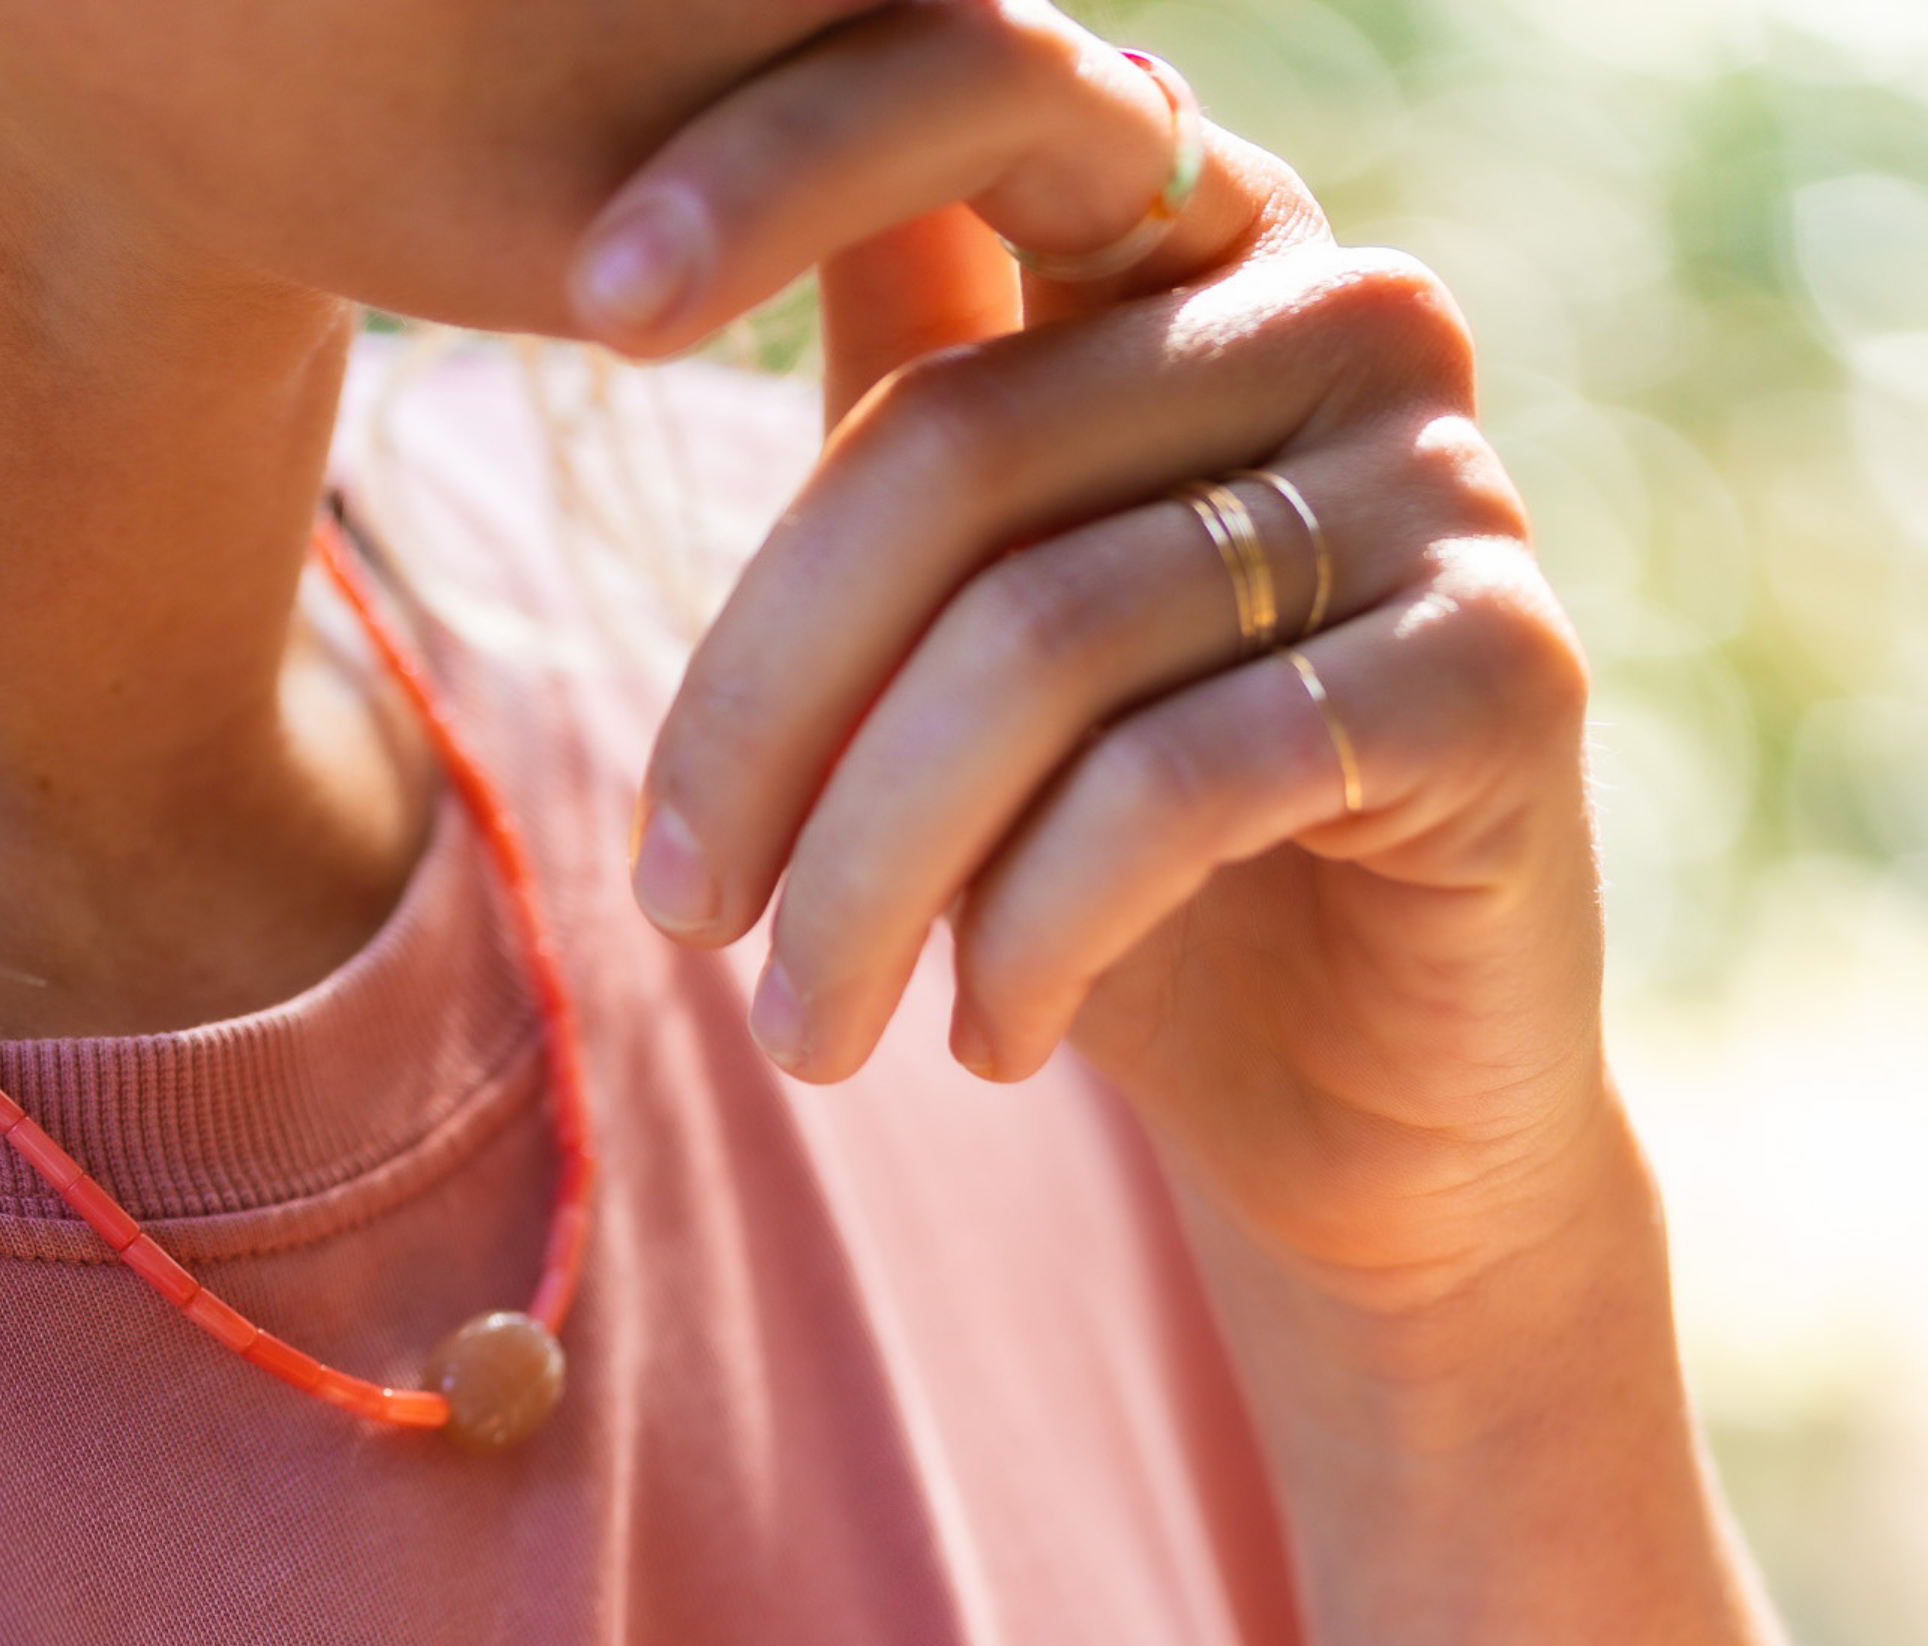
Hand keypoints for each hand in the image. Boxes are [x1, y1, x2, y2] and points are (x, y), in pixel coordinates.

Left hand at [584, 0, 1607, 1336]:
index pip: (991, 99)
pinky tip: (990, 1042)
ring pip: (1039, 643)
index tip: (594, 310)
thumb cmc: (1125, 869)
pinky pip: (1169, 783)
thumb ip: (893, 442)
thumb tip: (641, 252)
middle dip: (760, 723)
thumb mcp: (972, 641)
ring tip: (806, 1032)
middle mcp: (1347, 322)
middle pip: (952, 455)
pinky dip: (1032, 940)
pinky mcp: (1501, 677)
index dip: (776, 165)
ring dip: (868, 885)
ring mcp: (1445, 490)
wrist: (1354, 1096)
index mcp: (1206, 262)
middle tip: (680, 918)